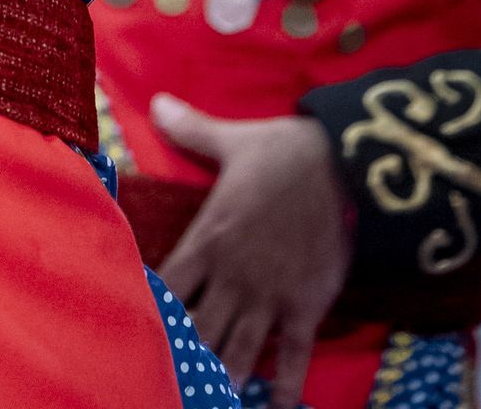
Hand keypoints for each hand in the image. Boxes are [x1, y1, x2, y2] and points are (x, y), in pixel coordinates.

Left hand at [153, 94, 351, 408]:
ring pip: (237, 350)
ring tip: (207, 399)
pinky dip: (282, 387)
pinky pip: (292, 357)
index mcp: (209, 237)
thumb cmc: (281, 152)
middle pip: (198, 328)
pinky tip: (271, 408)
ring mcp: (270, 296)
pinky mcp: (305, 307)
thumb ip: (190, 129)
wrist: (342, 166)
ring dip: (221, 376)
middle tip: (167, 376)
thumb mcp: (230, 140)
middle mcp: (234, 275)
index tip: (137, 327)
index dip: (151, 307)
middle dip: (183, 353)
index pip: (169, 283)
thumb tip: (156, 102)